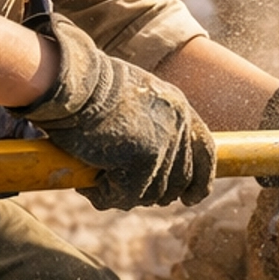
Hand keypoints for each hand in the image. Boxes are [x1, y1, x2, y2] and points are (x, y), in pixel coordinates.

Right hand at [26, 18, 217, 210]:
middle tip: (120, 189)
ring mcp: (163, 145)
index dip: (201, 179)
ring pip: (151, 193)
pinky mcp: (142, 162)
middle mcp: (178, 126)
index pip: (206, 152)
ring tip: (96, 179)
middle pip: (178, 180)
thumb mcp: (132, 97)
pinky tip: (88, 184)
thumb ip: (148, 124)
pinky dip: (105, 196)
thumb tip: (147, 162)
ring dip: (123, 193)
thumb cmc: (89, 86)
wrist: (72, 80)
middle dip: (152, 192)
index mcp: (179, 108)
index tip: (191, 198)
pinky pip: (126, 196)